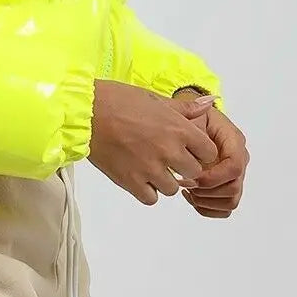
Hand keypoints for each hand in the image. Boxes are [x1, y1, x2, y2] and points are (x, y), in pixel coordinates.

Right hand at [87, 81, 219, 205]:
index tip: (190, 149)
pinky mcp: (131, 181)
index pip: (209, 152)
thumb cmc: (118, 100)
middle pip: (194, 173)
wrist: (86, 112)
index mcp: (178, 128)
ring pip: (173, 189)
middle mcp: (169, 150)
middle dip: (185, 167)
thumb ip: (185, 108)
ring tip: (151, 167)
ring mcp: (150, 168)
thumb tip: (210, 103)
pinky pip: (151, 198)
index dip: (200, 152)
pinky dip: (147, 190)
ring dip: (165, 180)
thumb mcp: (154, 98)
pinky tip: (139, 177)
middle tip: (169, 159)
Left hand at [173, 99, 248, 217]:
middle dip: (206, 191)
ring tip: (187, 190)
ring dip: (206, 201)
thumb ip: (195, 112)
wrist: (190, 126)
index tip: (191, 177)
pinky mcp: (227, 187)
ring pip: (230, 201)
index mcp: (234, 141)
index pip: (234, 167)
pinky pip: (224, 208)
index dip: (212, 178)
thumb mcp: (189, 113)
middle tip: (185, 183)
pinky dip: (207, 208)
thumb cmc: (189, 120)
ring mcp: (235, 176)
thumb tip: (207, 103)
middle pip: (233, 188)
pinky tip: (191, 196)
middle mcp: (239, 160)